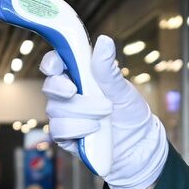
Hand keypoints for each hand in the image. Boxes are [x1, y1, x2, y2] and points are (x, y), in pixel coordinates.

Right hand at [39, 35, 168, 188]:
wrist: (138, 147)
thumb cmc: (130, 114)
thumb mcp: (122, 89)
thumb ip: (107, 69)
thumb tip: (104, 40)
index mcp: (80, 77)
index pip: (55, 64)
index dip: (51, 63)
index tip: (58, 67)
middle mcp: (68, 95)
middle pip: (50, 87)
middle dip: (65, 90)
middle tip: (79, 93)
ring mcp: (65, 116)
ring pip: (55, 111)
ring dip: (81, 114)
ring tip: (104, 118)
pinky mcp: (65, 137)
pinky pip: (58, 131)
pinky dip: (77, 131)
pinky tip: (94, 132)